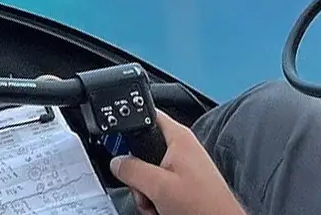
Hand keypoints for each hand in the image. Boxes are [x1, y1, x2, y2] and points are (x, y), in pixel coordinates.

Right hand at [110, 111, 246, 214]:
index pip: (148, 115)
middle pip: (143, 150)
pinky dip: (157, 198)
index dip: (130, 123)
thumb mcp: (158, 186)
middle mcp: (182, 148)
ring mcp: (184, 167)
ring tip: (156, 203)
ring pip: (149, 172)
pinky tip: (162, 209)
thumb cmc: (204, 206)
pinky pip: (160, 185)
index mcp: (178, 137)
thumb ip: (132, 170)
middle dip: (138, 174)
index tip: (119, 139)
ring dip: (146, 191)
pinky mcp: (185, 184)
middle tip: (144, 188)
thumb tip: (116, 162)